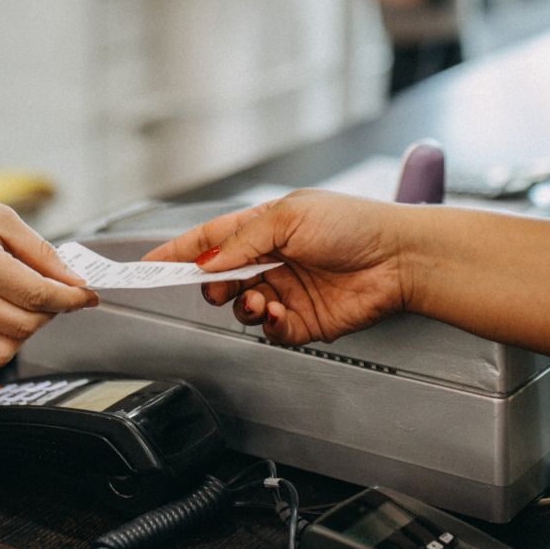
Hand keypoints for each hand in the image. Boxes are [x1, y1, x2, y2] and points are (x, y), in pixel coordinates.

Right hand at [0, 184, 97, 365]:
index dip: (70, 299)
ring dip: (22, 333)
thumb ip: (40, 252)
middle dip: (49, 313)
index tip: (85, 296)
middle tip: (50, 295)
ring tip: (20, 307)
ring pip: (1, 351)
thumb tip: (74, 281)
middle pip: (24, 326)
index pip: (36, 294)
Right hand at [142, 190, 411, 344]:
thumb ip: (242, 242)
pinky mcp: (301, 321)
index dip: (177, 253)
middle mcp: (270, 260)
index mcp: (262, 229)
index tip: (150, 266)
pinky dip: (267, 324)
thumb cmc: (354, 224)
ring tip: (260, 297)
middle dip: (212, 285)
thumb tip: (208, 262)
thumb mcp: (289, 217)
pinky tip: (278, 312)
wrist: (399, 258)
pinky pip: (269, 330)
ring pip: (240, 307)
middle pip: (218, 279)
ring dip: (242, 304)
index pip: (208, 241)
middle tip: (220, 285)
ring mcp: (284, 291)